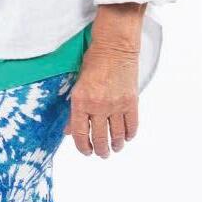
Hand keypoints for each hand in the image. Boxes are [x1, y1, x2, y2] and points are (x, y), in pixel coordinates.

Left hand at [64, 41, 139, 156]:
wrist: (115, 47)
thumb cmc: (93, 62)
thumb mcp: (77, 85)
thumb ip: (74, 109)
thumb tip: (70, 130)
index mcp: (81, 101)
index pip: (80, 134)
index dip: (83, 147)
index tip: (86, 152)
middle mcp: (98, 106)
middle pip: (99, 138)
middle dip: (100, 150)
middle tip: (101, 154)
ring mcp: (116, 105)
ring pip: (116, 135)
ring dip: (115, 145)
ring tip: (114, 148)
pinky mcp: (131, 102)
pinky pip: (131, 125)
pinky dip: (129, 134)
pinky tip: (126, 137)